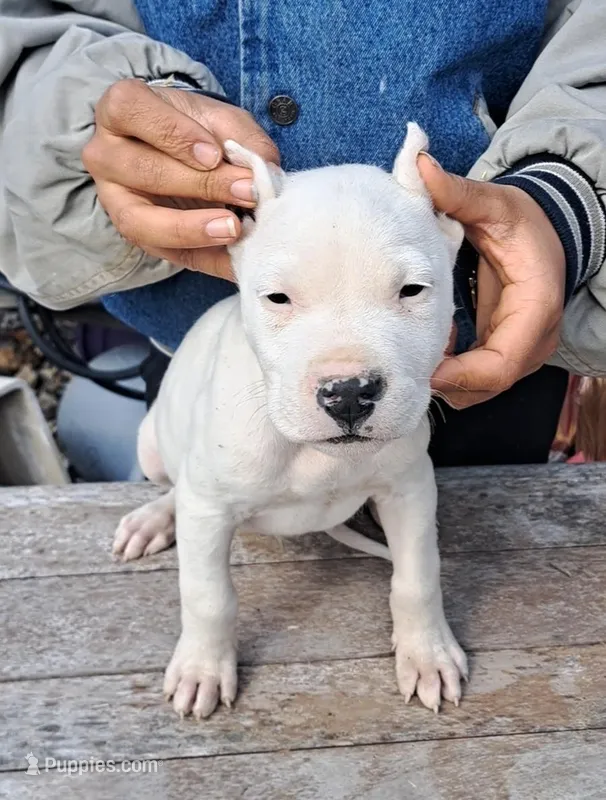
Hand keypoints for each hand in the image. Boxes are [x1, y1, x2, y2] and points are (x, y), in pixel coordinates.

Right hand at [82, 79, 278, 279]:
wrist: (181, 154)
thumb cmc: (194, 129)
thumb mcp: (219, 119)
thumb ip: (241, 135)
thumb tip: (265, 166)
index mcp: (120, 110)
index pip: (133, 111)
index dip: (175, 135)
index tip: (214, 155)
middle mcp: (105, 155)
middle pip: (145, 170)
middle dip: (202, 185)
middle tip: (248, 192)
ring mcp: (114, 200)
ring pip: (141, 221)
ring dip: (192, 229)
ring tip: (234, 229)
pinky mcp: (136, 236)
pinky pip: (165, 253)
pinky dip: (204, 256)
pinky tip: (235, 255)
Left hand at [418, 155, 564, 408]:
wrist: (548, 233)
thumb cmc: (523, 221)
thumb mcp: (493, 204)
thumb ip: (457, 192)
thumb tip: (420, 166)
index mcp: (535, 309)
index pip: (501, 366)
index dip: (460, 375)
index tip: (423, 366)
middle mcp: (533, 341)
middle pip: (486, 387)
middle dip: (444, 380)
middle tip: (402, 355)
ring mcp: (521, 352)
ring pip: (478, 390)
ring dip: (444, 377)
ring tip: (413, 344)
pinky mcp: (505, 353)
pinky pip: (475, 380)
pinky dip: (449, 370)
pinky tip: (427, 342)